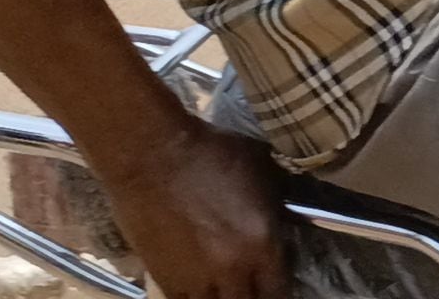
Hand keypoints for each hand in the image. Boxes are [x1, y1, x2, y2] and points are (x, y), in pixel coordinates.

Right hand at [87, 119, 288, 298]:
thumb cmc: (212, 154)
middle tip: (253, 289)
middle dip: (254, 298)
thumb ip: (275, 206)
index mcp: (263, 244)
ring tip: (225, 289)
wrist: (153, 155)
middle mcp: (232, 270)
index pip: (279, 292)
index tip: (277, 287)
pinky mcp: (163, 278)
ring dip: (223, 298)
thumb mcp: (263, 172)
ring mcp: (195, 278)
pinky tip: (200, 290)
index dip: (280, 293)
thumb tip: (285, 219)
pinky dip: (195, 298)